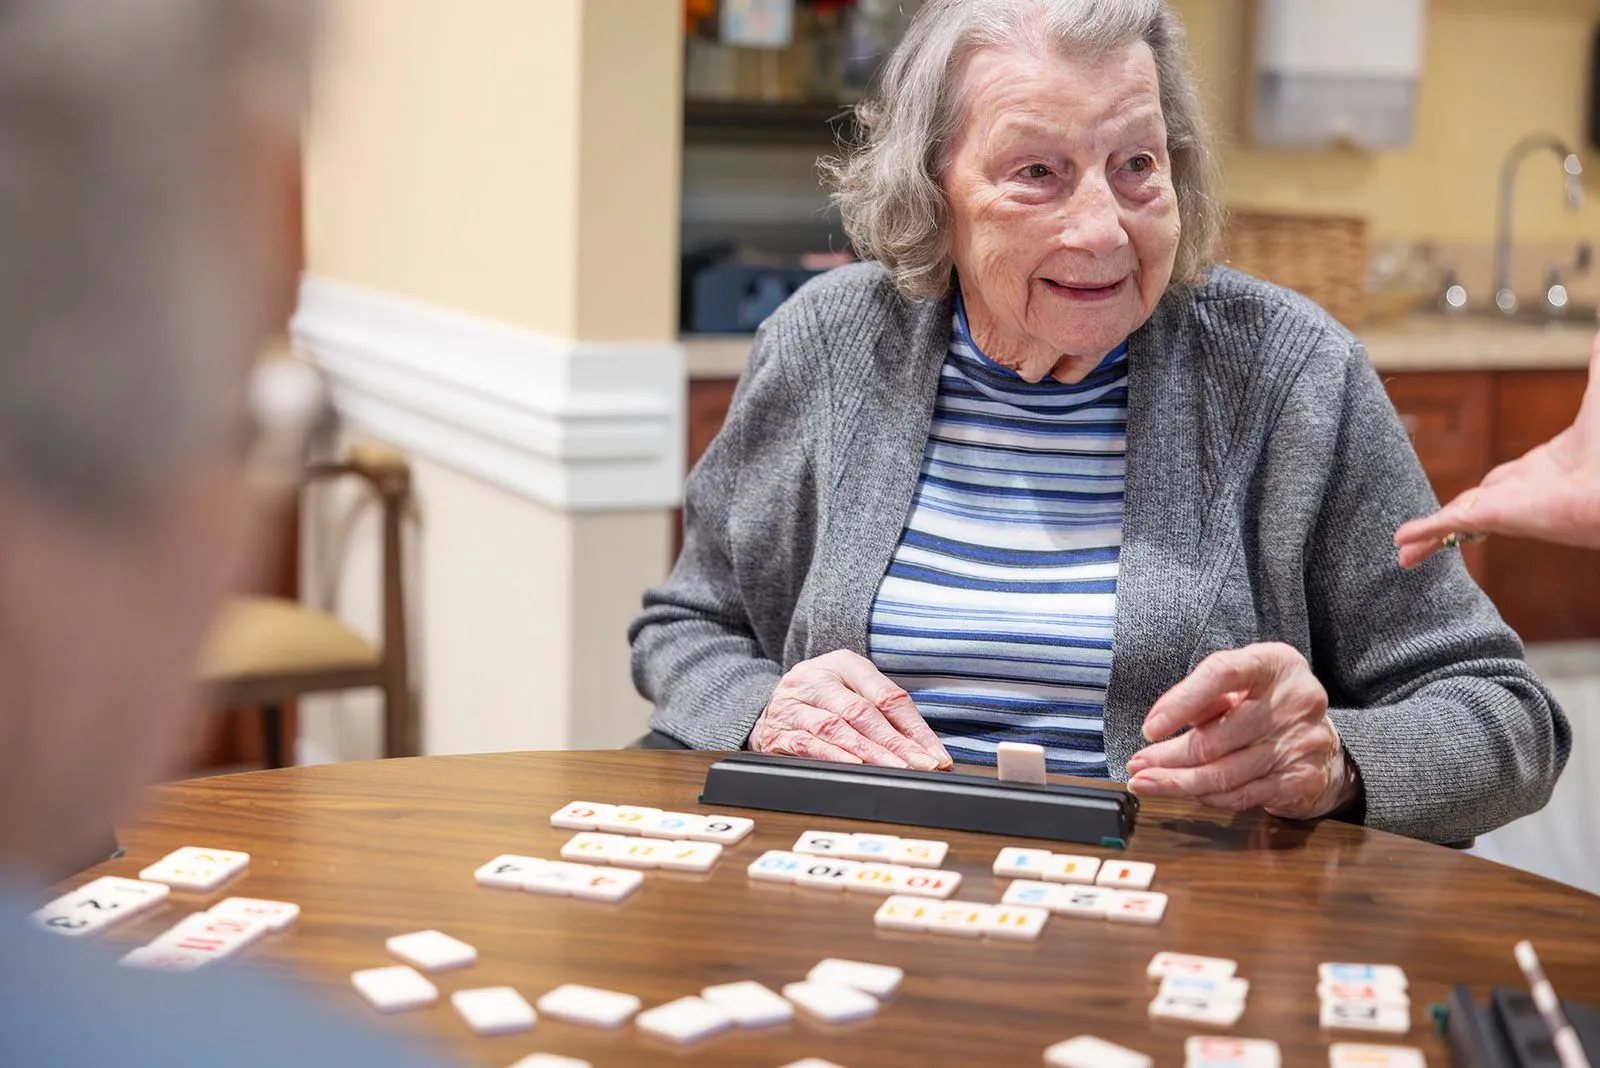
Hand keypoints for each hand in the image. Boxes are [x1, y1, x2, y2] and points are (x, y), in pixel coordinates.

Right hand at [749, 650, 952, 769]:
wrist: (768, 707)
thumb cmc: (821, 700)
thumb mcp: (851, 691)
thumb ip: (884, 713)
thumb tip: (926, 750)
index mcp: (842, 664)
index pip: (886, 695)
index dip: (915, 728)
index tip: (936, 755)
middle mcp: (815, 680)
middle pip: (861, 712)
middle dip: (896, 743)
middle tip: (922, 766)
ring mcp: (793, 706)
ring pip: (835, 728)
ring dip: (869, 752)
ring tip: (895, 769)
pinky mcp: (777, 733)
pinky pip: (806, 744)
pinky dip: (833, 756)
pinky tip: (854, 766)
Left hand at [1126, 643, 1358, 819]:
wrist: (1324, 741)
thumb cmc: (1267, 704)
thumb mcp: (1242, 683)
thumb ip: (1204, 695)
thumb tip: (1158, 725)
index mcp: (1275, 663)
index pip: (1221, 674)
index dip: (1180, 702)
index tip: (1150, 727)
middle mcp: (1295, 701)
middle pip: (1215, 738)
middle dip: (1167, 756)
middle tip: (1137, 765)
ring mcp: (1301, 743)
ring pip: (1223, 774)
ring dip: (1177, 783)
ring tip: (1147, 782)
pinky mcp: (1302, 780)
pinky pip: (1241, 796)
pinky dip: (1206, 797)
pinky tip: (1185, 792)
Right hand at [1395, 332, 1599, 565]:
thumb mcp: (1596, 400)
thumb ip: (1595, 368)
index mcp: (1543, 471)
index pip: (1503, 480)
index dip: (1487, 487)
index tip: (1475, 498)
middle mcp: (1521, 494)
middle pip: (1473, 508)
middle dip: (1448, 521)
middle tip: (1426, 533)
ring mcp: (1504, 508)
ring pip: (1455, 522)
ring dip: (1429, 536)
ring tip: (1403, 551)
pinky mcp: (1491, 516)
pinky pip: (1449, 525)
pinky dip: (1424, 533)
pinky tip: (1402, 542)